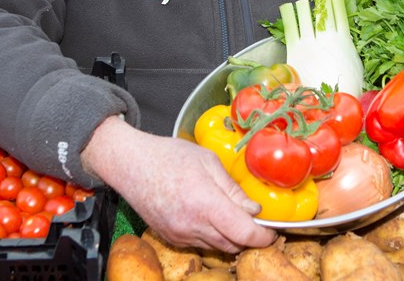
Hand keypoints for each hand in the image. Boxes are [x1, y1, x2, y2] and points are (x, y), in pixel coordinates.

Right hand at [82, 116, 276, 252]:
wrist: (130, 164)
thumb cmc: (168, 156)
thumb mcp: (208, 162)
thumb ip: (233, 189)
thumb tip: (254, 210)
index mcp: (205, 203)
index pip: (245, 233)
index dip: (264, 237)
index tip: (272, 230)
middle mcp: (192, 225)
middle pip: (234, 245)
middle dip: (249, 237)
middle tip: (257, 222)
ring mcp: (180, 234)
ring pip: (217, 247)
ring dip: (230, 237)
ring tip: (232, 216)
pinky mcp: (171, 238)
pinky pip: (200, 244)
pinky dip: (211, 235)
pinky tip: (209, 217)